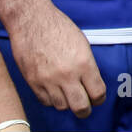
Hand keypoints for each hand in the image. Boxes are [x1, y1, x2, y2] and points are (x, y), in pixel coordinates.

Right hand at [7, 2, 105, 117]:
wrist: (32, 21)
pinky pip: (46, 101)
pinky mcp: (32, 82)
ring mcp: (48, 81)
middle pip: (80, 107)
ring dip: (67, 103)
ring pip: (62, 106)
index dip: (99, 98)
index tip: (98, 98)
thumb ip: (87, 66)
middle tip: (85, 106)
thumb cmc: (59, 28)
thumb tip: (91, 83)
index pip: (97, 92)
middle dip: (85, 110)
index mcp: (84, 63)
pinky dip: (52, 99)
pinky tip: (55, 91)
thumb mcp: (82, 44)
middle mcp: (66, 75)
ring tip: (69, 95)